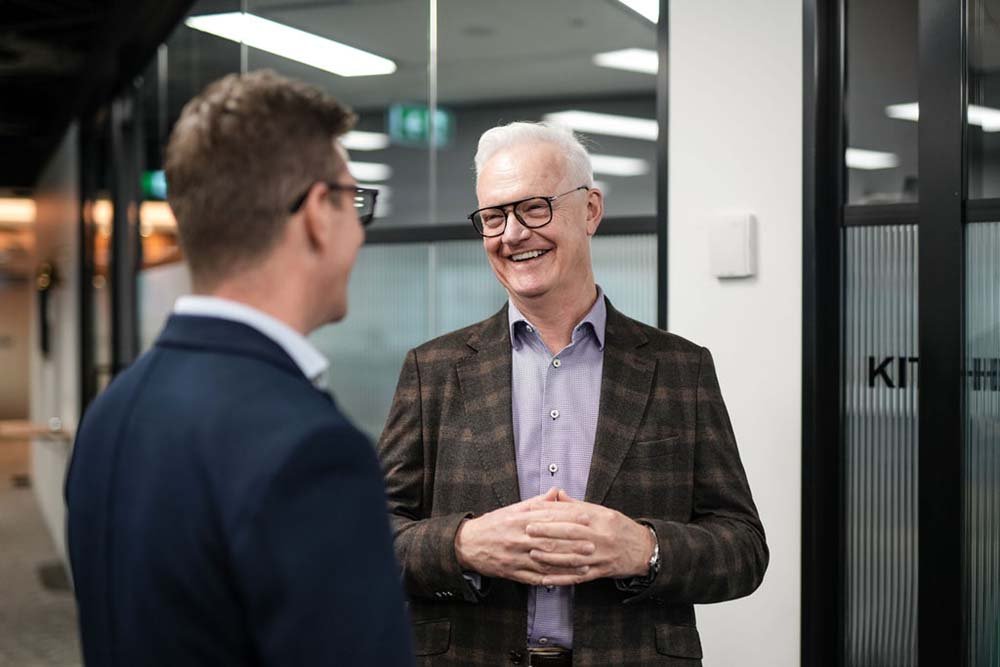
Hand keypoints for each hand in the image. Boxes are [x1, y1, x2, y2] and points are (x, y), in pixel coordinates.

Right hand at [454, 488, 593, 585]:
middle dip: (572, 544)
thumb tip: (556, 492)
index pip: (548, 518)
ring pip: (545, 562)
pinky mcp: (513, 572)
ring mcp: (515, 557)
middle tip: (592, 544)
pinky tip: (566, 580)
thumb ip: (536, 502)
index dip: (568, 518)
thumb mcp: (512, 509)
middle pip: (549, 541)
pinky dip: (552, 579)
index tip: (586, 518)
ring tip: (585, 564)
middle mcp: (518, 538)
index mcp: (519, 520)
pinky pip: (535, 578)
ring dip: (566, 564)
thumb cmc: (493, 525)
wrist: (467, 544)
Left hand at [526, 489, 654, 585]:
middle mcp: (600, 536)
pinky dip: (562, 579)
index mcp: (599, 518)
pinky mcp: (601, 572)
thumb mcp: (602, 511)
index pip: (571, 514)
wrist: (645, 549)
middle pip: (570, 534)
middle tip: (528, 530)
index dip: (551, 513)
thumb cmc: (620, 528)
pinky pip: (579, 577)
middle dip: (547, 532)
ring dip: (551, 556)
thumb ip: (577, 505)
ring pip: (572, 557)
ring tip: (533, 554)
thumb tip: (557, 494)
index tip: (533, 512)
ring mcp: (600, 556)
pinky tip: (546, 579)